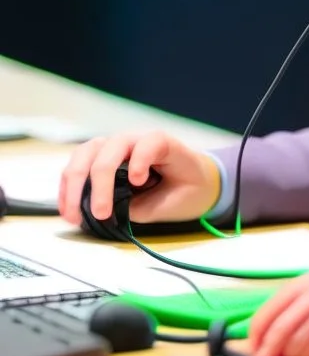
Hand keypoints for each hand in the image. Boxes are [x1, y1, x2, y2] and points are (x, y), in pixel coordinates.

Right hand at [58, 131, 220, 226]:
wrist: (193, 179)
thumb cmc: (189, 186)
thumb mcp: (179, 200)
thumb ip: (145, 204)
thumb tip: (113, 209)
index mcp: (163, 144)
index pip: (150, 142)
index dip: (140, 158)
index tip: (138, 182)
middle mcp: (135, 139)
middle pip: (109, 148)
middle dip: (100, 181)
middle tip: (99, 214)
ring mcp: (114, 146)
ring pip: (85, 153)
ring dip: (75, 184)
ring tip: (73, 216)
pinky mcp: (100, 158)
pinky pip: (78, 166)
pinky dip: (69, 187)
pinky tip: (68, 210)